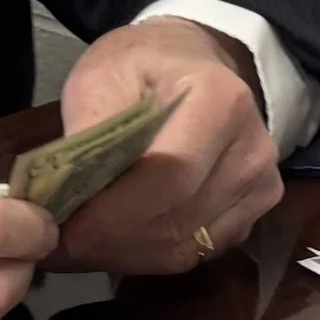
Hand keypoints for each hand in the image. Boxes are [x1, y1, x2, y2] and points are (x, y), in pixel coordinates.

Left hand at [55, 18, 280, 276]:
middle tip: (58, 249)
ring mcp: (261, 185)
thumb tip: (64, 200)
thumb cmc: (142, 64)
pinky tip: (114, 245)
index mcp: (219, 102)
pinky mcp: (254, 212)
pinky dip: (150, 256)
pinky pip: (198, 252)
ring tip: (80, 247)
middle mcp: (253, 149)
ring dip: (126, 255)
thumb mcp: (101, 76)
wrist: (193, 62)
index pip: (169, 177)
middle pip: (178, 220)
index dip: (114, 215)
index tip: (64, 233)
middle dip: (111, 242)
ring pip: (187, 247)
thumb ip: (90, 133)